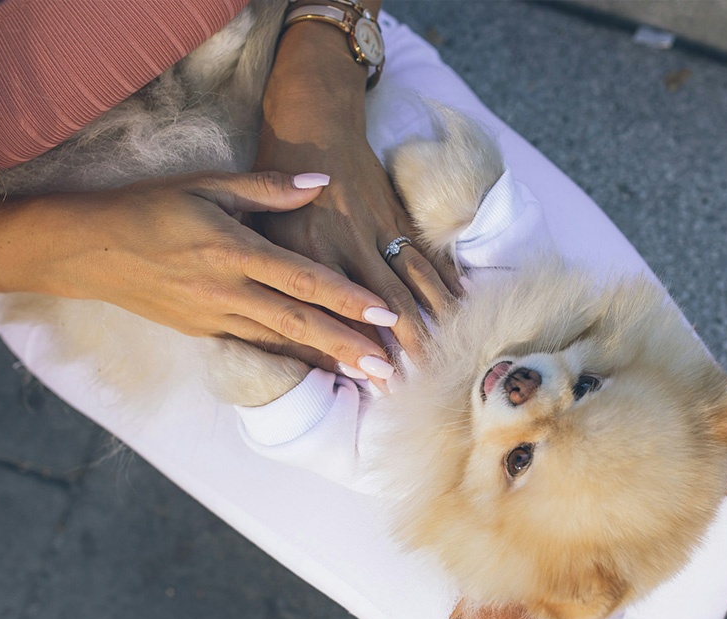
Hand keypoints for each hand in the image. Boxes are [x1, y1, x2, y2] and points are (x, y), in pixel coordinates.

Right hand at [44, 170, 398, 376]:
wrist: (89, 250)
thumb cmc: (149, 208)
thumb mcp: (206, 185)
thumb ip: (266, 188)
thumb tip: (320, 181)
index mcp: (234, 250)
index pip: (303, 280)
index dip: (347, 299)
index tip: (386, 316)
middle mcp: (228, 291)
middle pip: (300, 324)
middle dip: (349, 347)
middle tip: (390, 371)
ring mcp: (214, 317)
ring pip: (281, 343)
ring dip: (327, 361)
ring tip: (366, 378)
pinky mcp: (203, 331)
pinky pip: (256, 346)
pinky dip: (291, 359)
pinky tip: (318, 369)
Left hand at [252, 18, 462, 357]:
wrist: (311, 124)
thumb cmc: (277, 186)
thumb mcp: (263, 228)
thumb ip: (278, 279)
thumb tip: (293, 338)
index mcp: (307, 253)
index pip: (336, 312)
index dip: (358, 351)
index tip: (374, 386)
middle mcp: (346, 244)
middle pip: (385, 306)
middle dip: (407, 349)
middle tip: (422, 384)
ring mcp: (377, 229)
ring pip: (413, 283)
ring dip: (434, 321)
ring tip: (452, 355)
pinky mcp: (396, 216)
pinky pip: (426, 254)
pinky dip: (445, 282)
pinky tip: (462, 306)